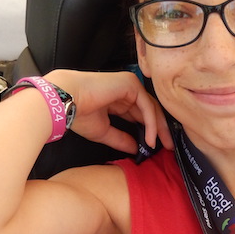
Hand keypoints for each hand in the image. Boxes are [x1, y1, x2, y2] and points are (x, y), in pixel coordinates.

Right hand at [48, 69, 173, 153]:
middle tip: (169, 146)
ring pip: (151, 108)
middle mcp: (125, 90)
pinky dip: (151, 123)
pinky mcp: (130, 84)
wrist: (65, 101)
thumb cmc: (77, 114)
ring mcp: (129, 85)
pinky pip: (147, 106)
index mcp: (117, 99)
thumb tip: (136, 149)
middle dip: (160, 129)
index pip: (140, 114)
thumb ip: (122, 139)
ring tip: (164, 145)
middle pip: (150, 110)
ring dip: (159, 127)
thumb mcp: (104, 132)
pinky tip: (151, 138)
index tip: (156, 146)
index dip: (150, 129)